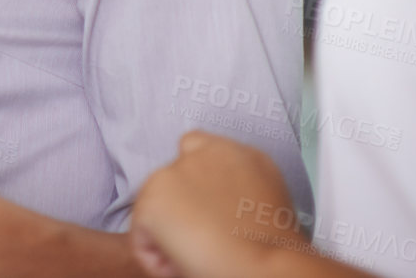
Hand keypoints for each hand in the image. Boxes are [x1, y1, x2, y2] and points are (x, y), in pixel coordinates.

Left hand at [129, 131, 307, 277]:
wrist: (264, 269)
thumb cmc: (275, 253)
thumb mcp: (267, 204)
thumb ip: (241, 189)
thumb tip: (220, 206)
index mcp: (239, 155)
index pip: (198, 149)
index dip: (196, 182)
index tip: (205, 212)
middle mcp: (205, 154)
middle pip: (172, 175)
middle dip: (178, 205)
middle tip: (198, 240)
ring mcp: (175, 172)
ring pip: (155, 205)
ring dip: (167, 229)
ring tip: (195, 257)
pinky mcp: (153, 199)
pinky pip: (140, 236)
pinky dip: (153, 257)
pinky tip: (181, 267)